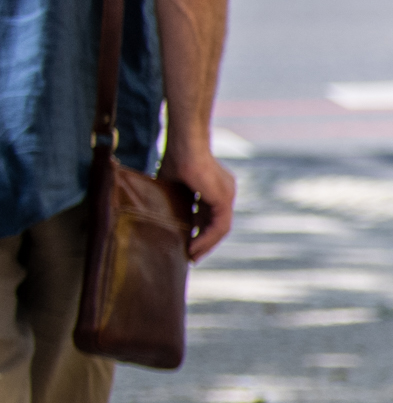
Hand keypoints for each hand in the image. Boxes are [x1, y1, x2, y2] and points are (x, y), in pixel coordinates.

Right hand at [162, 140, 235, 260]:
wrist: (184, 144)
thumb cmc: (174, 158)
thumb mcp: (173, 185)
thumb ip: (172, 199)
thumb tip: (155, 213)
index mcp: (215, 188)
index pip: (210, 216)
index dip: (200, 232)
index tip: (188, 245)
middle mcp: (225, 193)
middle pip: (216, 224)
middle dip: (204, 242)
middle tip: (191, 257)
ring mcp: (227, 196)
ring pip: (220, 228)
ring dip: (206, 244)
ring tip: (191, 256)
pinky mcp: (224, 199)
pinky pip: (219, 226)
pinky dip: (207, 238)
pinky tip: (194, 247)